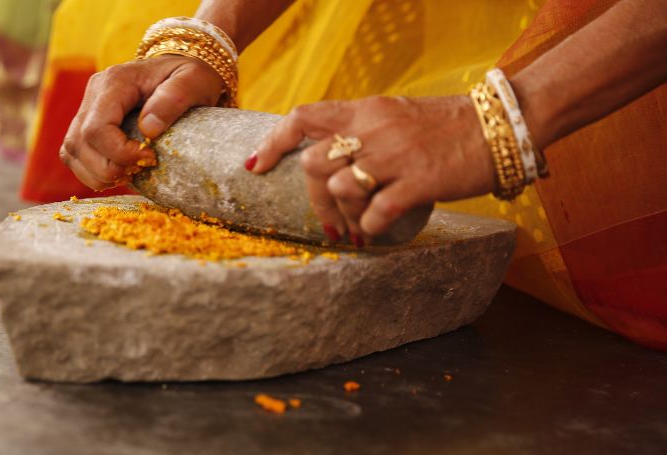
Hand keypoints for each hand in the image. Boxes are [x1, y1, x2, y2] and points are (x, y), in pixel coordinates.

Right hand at [60, 55, 223, 190]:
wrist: (181, 72)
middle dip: (108, 168)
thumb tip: (148, 129)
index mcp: (115, 81)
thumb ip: (173, 99)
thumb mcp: (193, 80)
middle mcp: (93, 93)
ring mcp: (86, 108)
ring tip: (129, 174)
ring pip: (71, 151)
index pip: (97, 128)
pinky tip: (118, 173)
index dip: (119, 153)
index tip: (151, 158)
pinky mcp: (86, 124)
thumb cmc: (190, 76)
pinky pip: (75, 155)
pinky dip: (92, 172)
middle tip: (141, 170)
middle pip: (79, 143)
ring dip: (97, 174)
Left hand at [247, 96, 495, 242]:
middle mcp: (373, 129)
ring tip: (358, 228)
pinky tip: (378, 231)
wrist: (500, 125)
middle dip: (314, 199)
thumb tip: (330, 160)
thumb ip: (362, 131)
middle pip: (314, 164)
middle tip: (329, 223)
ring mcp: (395, 155)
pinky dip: (370, 227)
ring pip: (341, 189)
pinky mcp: (419, 181)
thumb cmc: (447, 125)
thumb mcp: (395, 115)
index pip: (303, 117)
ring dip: (343, 215)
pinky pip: (376, 212)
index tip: (257, 166)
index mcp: (364, 110)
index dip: (273, 142)